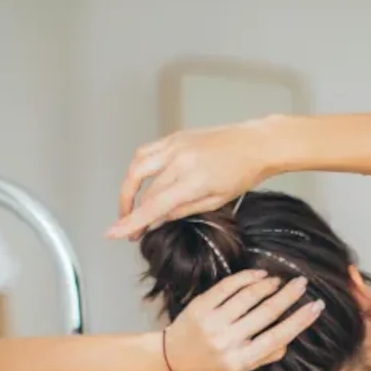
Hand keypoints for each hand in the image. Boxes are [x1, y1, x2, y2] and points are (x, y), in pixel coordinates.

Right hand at [109, 120, 271, 240]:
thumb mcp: (216, 201)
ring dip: (128, 188)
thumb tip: (157, 220)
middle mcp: (180, 160)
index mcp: (193, 180)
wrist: (256, 143)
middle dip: (131, 211)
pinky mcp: (175, 137)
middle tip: (129, 228)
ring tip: (129, 206)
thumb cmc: (243, 173)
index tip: (115, 233)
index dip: (132, 221)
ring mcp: (176, 145)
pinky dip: (137, 168)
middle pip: (144, 190)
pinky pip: (146, 152)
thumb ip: (183, 210)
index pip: (154, 205)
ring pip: (137, 167)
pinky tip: (139, 181)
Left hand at [163, 270, 323, 370]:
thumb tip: (289, 340)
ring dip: (269, 284)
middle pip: (266, 313)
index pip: (277, 338)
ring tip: (281, 279)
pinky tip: (259, 274)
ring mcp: (213, 323)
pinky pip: (228, 287)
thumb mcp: (238, 369)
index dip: (300, 321)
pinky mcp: (201, 307)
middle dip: (288, 295)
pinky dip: (246, 278)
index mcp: (240, 360)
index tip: (317, 307)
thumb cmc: (209, 366)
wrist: (172, 359)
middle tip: (303, 283)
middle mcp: (227, 342)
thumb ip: (263, 356)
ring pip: (248, 297)